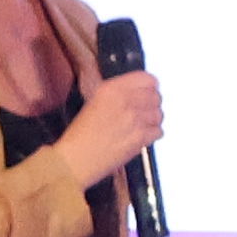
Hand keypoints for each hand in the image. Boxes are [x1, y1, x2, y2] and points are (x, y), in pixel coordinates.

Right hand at [49, 68, 166, 185]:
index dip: (151, 86)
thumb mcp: (95, 103)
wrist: (76, 158)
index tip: (150, 91)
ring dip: (153, 120)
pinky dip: (152, 135)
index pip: (147, 78)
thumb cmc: (81, 134)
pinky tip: (140, 137)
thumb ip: (118, 94)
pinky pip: (159, 131)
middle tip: (144, 112)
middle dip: (152, 105)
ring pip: (159, 114)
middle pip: (156, 96)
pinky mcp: (141, 137)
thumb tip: (139, 91)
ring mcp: (134, 118)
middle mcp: (125, 100)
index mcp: (111, 89)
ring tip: (140, 126)